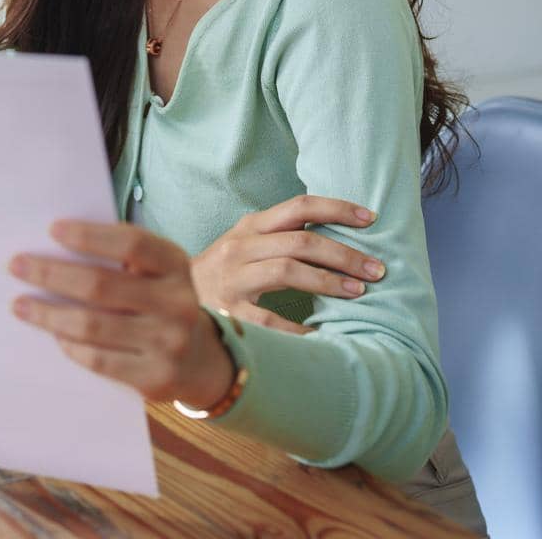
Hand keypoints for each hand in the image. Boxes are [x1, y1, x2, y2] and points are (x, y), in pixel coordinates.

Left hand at [8, 220, 235, 408]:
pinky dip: (69, 345)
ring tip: (20, 304)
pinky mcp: (154, 378)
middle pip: (101, 285)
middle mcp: (177, 302)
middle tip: (16, 265)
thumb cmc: (158, 300)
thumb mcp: (154, 271)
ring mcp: (168, 343)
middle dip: (52, 272)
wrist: (198, 360)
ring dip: (48, 313)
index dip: (90, 236)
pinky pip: (98, 360)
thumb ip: (118, 257)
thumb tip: (53, 246)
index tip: (51, 230)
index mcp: (175, 263)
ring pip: (93, 326)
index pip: (131, 243)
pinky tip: (53, 334)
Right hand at [190, 193, 384, 335]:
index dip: (337, 208)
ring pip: (288, 270)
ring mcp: (233, 278)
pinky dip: (300, 328)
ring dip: (328, 281)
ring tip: (358, 293)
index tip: (370, 218)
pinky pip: (270, 320)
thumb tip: (336, 239)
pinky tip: (323, 336)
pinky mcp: (228, 311)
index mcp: (250, 226)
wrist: (165, 299)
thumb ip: (281, 238)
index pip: (299, 206)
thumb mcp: (245, 245)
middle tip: (377, 270)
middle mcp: (241, 246)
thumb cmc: (220, 274)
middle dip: (345, 254)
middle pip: (301, 241)